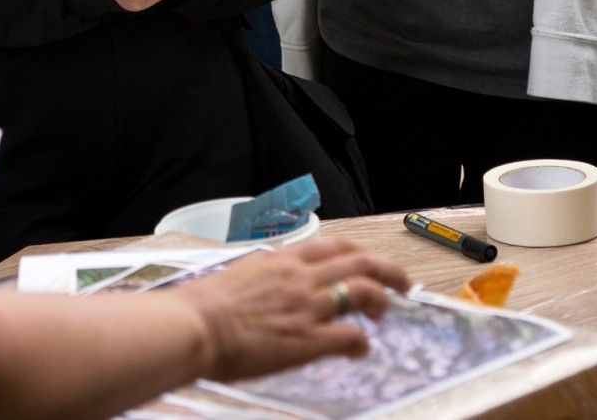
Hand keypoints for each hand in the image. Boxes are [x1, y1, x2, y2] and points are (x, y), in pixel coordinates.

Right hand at [175, 238, 410, 382]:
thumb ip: (263, 276)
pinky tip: (360, 349)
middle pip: (361, 262)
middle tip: (403, 283)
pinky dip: (361, 342)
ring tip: (387, 312)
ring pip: (364, 292)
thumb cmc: (203, 306)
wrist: (192, 327)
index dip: (362, 253)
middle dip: (389, 271)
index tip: (372, 260)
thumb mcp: (239, 275)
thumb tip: (267, 282)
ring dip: (382, 302)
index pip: (335, 246)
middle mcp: (301, 277)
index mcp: (283, 260)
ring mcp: (307, 307)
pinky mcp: (307, 339)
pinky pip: (349, 336)